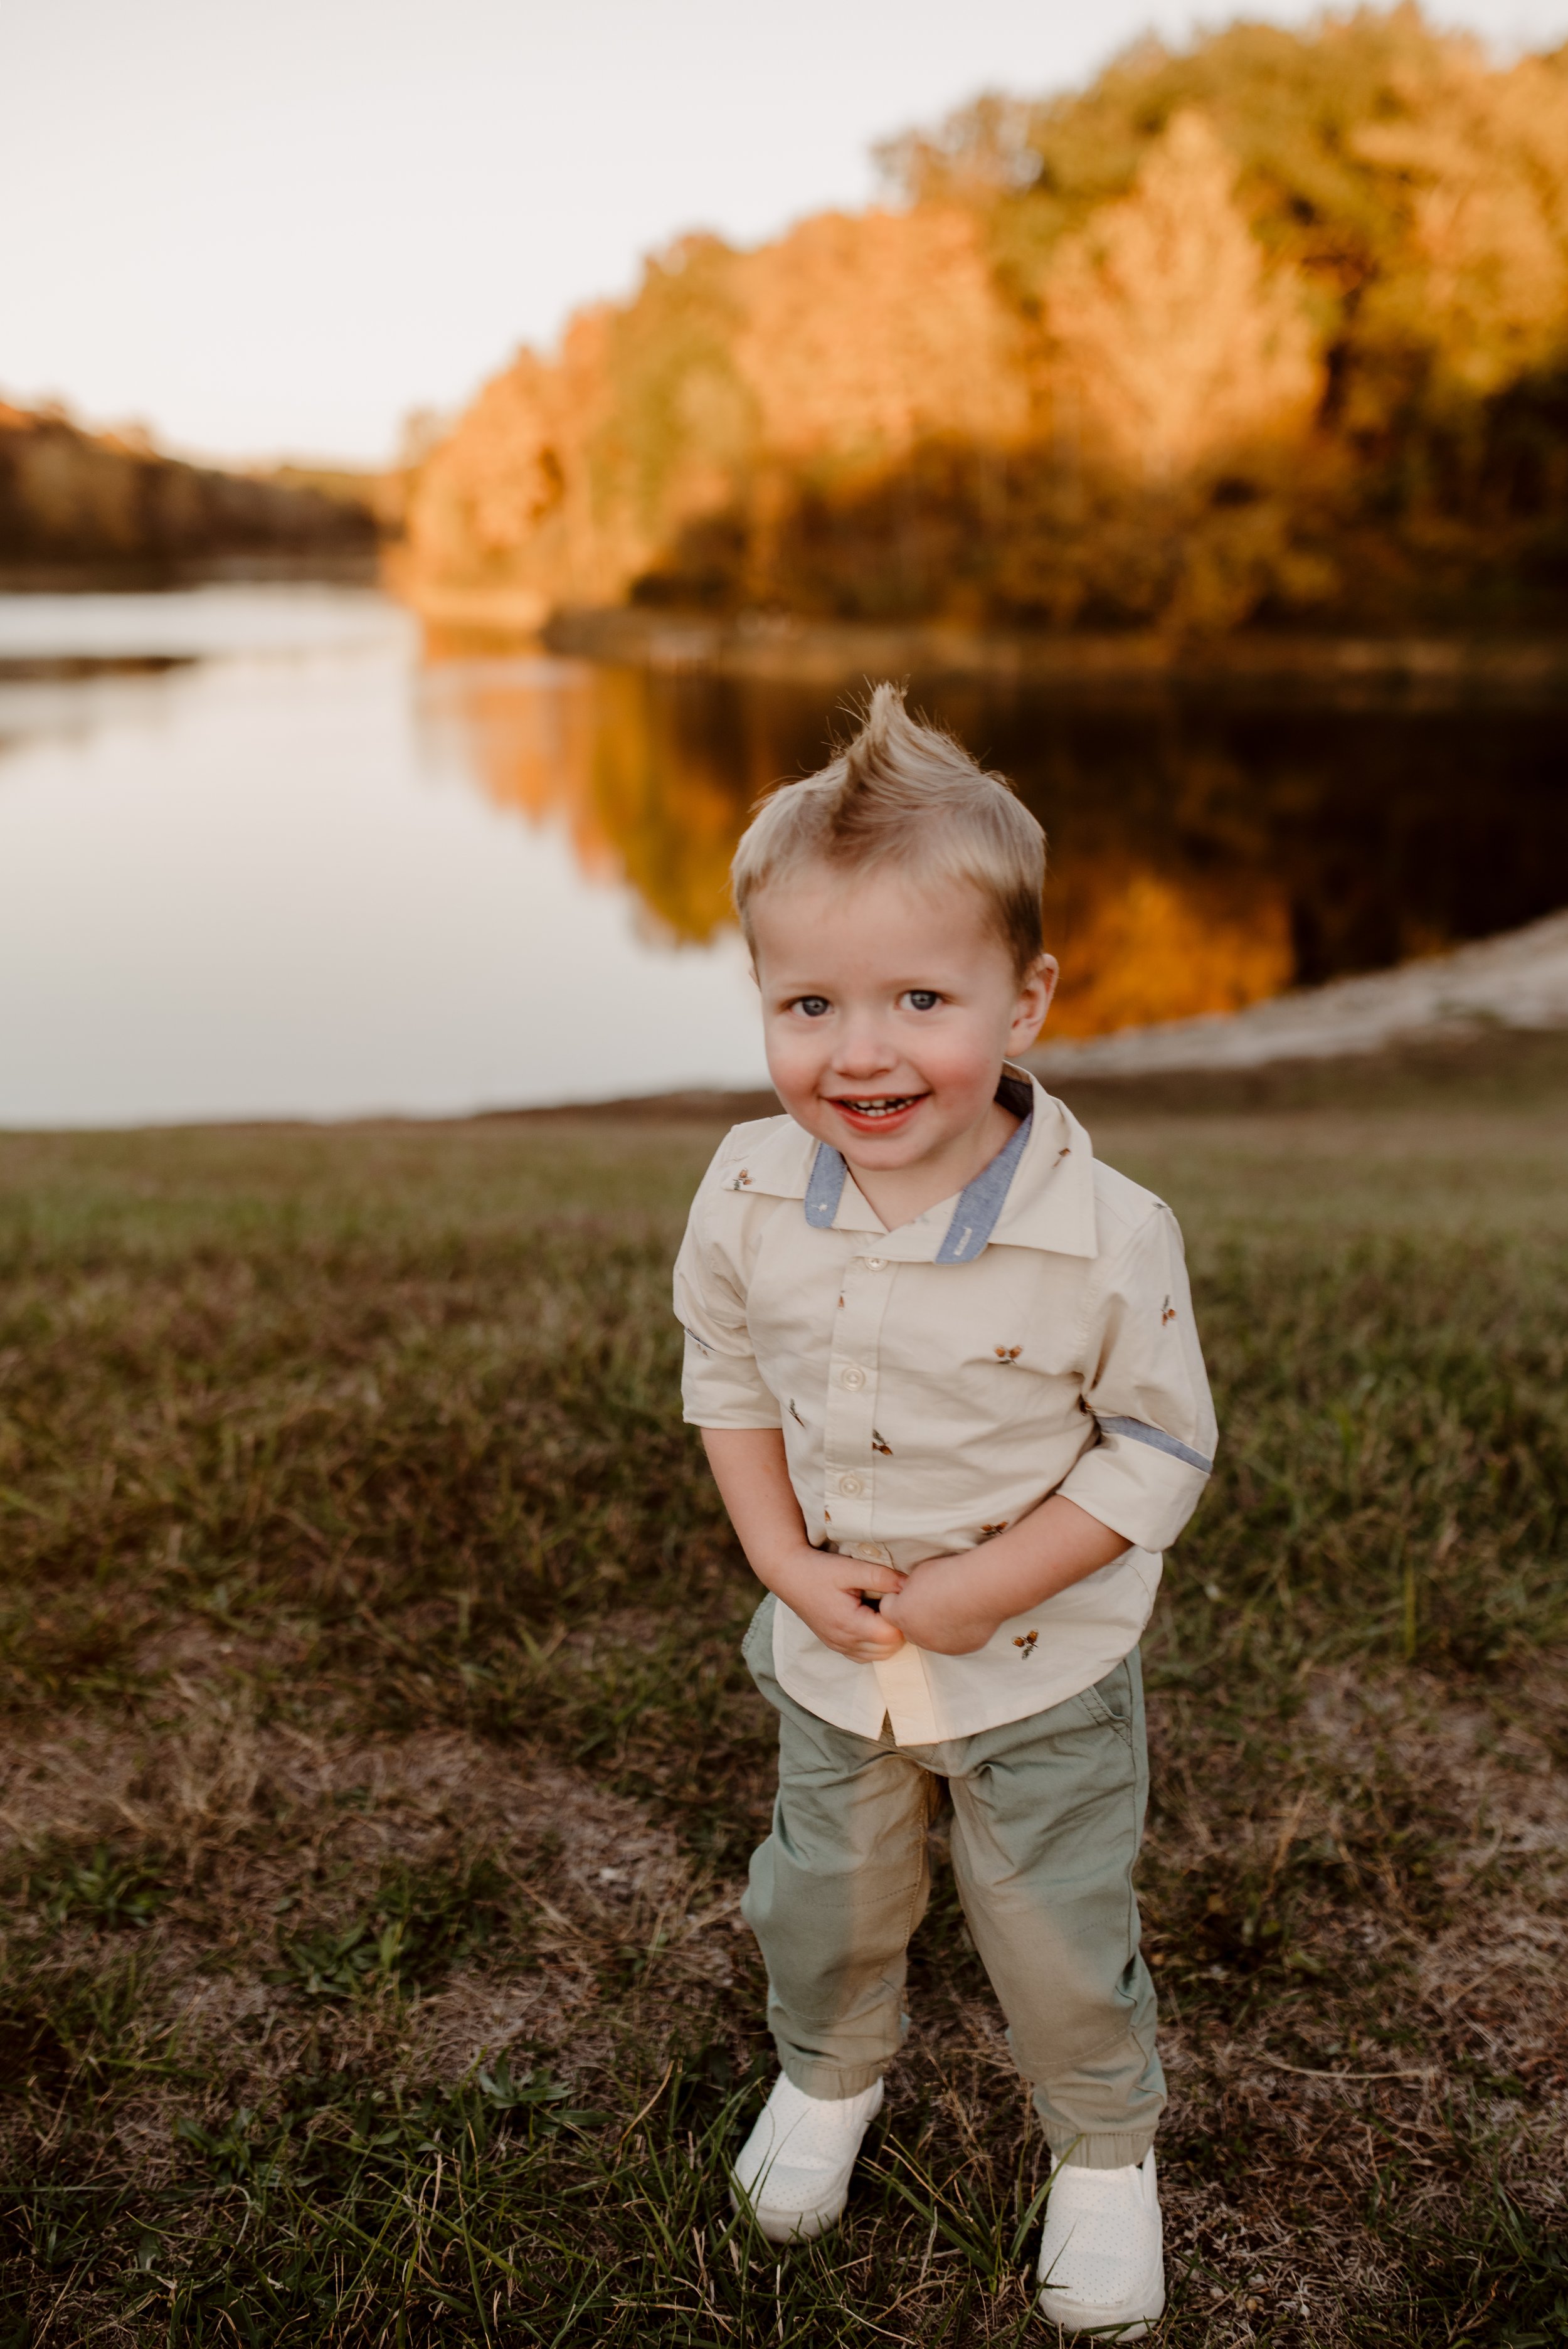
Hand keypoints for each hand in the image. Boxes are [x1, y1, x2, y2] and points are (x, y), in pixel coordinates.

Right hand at [765, 1544, 906, 1661]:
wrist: (788, 1574)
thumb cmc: (818, 1570)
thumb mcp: (851, 1569)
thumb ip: (882, 1577)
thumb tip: (910, 1584)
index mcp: (850, 1625)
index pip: (893, 1636)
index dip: (900, 1617)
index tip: (895, 1596)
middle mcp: (844, 1642)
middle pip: (889, 1650)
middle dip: (897, 1628)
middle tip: (891, 1602)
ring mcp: (838, 1646)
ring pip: (878, 1656)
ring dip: (886, 1638)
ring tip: (880, 1610)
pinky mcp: (835, 1644)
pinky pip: (863, 1655)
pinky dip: (873, 1643)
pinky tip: (870, 1620)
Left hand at [878, 1552, 1005, 1654]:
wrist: (982, 1587)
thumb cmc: (950, 1574)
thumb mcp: (919, 1573)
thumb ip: (910, 1588)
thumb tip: (913, 1593)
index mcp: (901, 1615)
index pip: (887, 1609)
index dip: (899, 1597)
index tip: (912, 1588)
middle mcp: (916, 1636)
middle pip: (909, 1627)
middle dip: (917, 1616)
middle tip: (935, 1598)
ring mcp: (939, 1646)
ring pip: (931, 1637)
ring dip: (937, 1626)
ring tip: (954, 1606)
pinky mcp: (961, 1649)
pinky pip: (954, 1641)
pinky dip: (958, 1632)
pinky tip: (968, 1615)